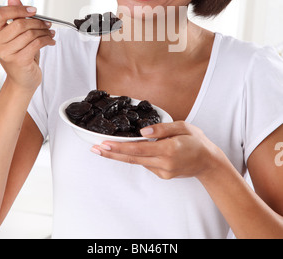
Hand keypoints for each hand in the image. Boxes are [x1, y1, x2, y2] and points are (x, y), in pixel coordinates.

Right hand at [0, 0, 55, 91]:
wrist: (22, 81)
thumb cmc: (21, 57)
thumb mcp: (18, 36)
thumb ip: (16, 17)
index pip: (0, 14)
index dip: (18, 9)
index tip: (33, 10)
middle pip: (19, 24)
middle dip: (37, 22)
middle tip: (47, 24)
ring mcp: (6, 53)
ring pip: (30, 34)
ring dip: (44, 32)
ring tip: (50, 33)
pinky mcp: (19, 60)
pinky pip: (36, 44)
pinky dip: (47, 40)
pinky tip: (50, 41)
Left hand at [91, 121, 219, 179]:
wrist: (208, 162)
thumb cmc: (196, 141)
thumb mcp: (183, 127)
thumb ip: (162, 128)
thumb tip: (142, 131)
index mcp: (169, 149)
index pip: (139, 148)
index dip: (120, 147)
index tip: (104, 144)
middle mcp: (164, 163)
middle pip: (132, 158)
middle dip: (112, 153)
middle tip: (94, 149)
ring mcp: (163, 171)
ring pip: (137, 162)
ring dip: (119, 155)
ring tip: (102, 149)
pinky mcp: (162, 175)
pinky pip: (146, 164)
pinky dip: (135, 157)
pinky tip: (127, 150)